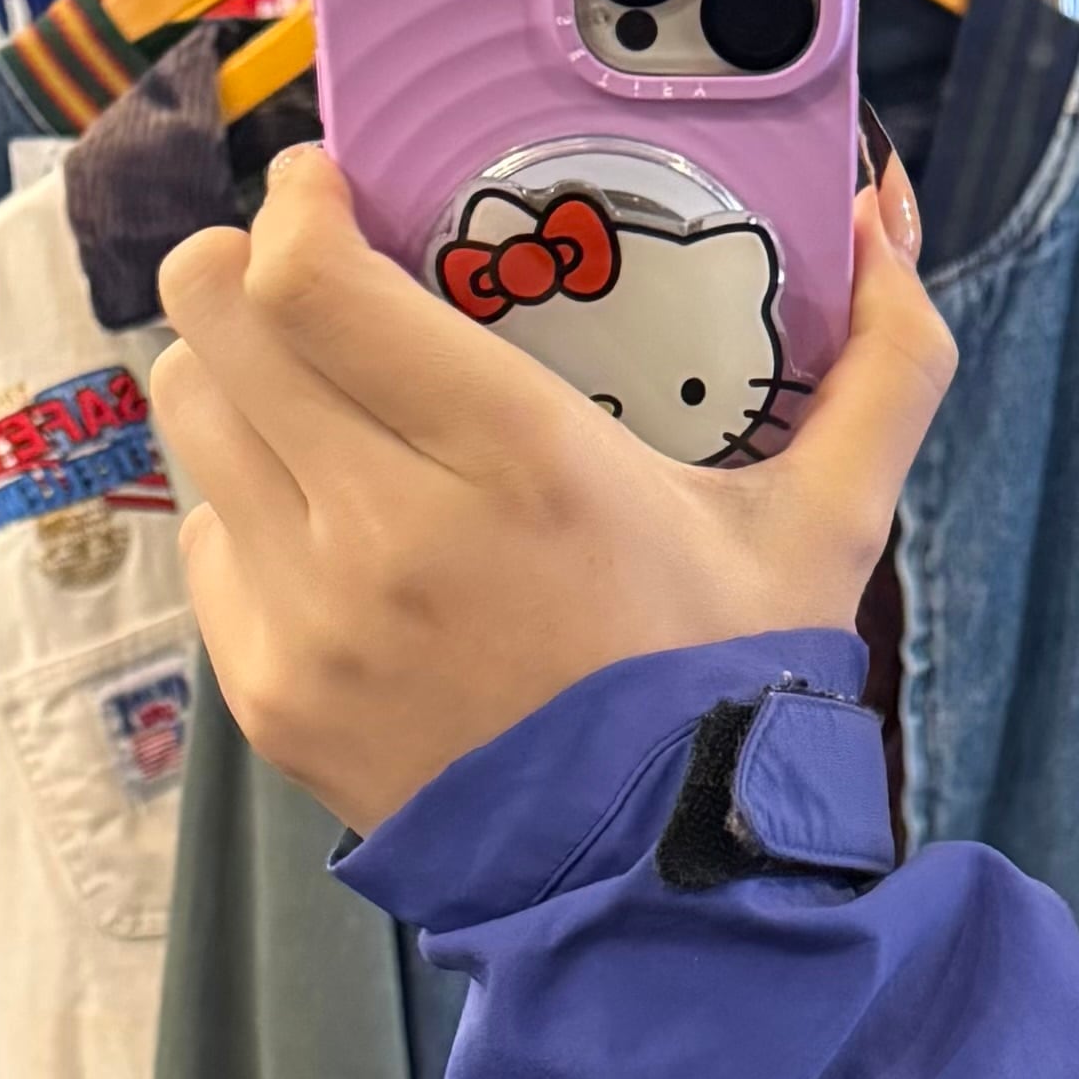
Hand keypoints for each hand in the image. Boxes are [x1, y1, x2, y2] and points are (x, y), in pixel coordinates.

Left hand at [152, 144, 953, 834]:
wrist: (664, 889)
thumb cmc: (734, 692)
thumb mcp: (830, 529)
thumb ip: (886, 365)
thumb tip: (883, 216)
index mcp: (518, 459)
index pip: (305, 275)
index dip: (298, 203)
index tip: (333, 190)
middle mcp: (390, 532)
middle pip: (213, 320)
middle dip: (245, 273)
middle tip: (308, 284)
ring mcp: (316, 618)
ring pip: (192, 418)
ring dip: (239, 385)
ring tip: (314, 403)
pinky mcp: (275, 693)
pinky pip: (206, 544)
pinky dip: (250, 518)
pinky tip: (329, 535)